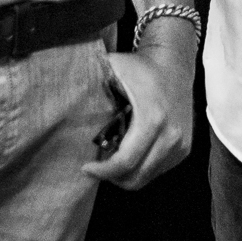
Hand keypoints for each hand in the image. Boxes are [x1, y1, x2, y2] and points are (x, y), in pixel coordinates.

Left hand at [86, 26, 195, 190]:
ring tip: (112, 159)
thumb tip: (56, 95)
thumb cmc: (140, 67)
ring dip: (126, 175)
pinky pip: (157, 170)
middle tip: (96, 166)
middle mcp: (171, 135)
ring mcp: (180, 144)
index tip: (85, 167)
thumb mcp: (112, 68)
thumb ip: (87, 81)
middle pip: (135, 177)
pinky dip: (141, 168)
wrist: (174, 62)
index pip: (124, 162)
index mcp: (152, 118)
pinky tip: (131, 152)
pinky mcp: (185, 148)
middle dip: (111, 177)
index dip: (101, 172)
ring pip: (146, 178)